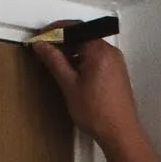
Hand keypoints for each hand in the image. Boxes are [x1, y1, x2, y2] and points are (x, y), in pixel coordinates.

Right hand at [31, 33, 141, 150]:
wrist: (120, 133)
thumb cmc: (96, 113)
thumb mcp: (69, 85)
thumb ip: (54, 61)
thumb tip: (41, 45)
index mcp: (99, 50)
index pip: (74, 28)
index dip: (54, 30)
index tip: (40, 38)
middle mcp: (110, 51)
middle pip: (82, 36)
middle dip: (62, 41)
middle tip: (44, 51)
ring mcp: (115, 61)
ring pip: (89, 47)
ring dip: (72, 51)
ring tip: (56, 64)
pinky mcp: (116, 71)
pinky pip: (97, 57)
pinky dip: (83, 59)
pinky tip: (72, 73)